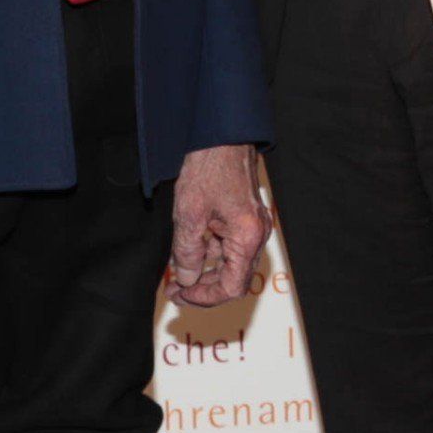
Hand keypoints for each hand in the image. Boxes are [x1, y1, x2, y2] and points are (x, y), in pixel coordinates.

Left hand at [169, 144, 273, 306]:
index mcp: (247, 237)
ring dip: (205, 270)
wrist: (223, 135)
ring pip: (231, 263)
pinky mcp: (248, 218)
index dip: (205, 297)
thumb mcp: (189, 214)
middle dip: (203, 287)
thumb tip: (188, 279)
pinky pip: (231, 246)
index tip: (182, 295)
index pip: (231, 287)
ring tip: (178, 270)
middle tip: (176, 290)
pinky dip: (211, 253)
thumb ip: (188, 252)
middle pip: (234, 278)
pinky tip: (190, 248)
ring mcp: (255, 226)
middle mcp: (257, 235)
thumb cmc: (209, 167)